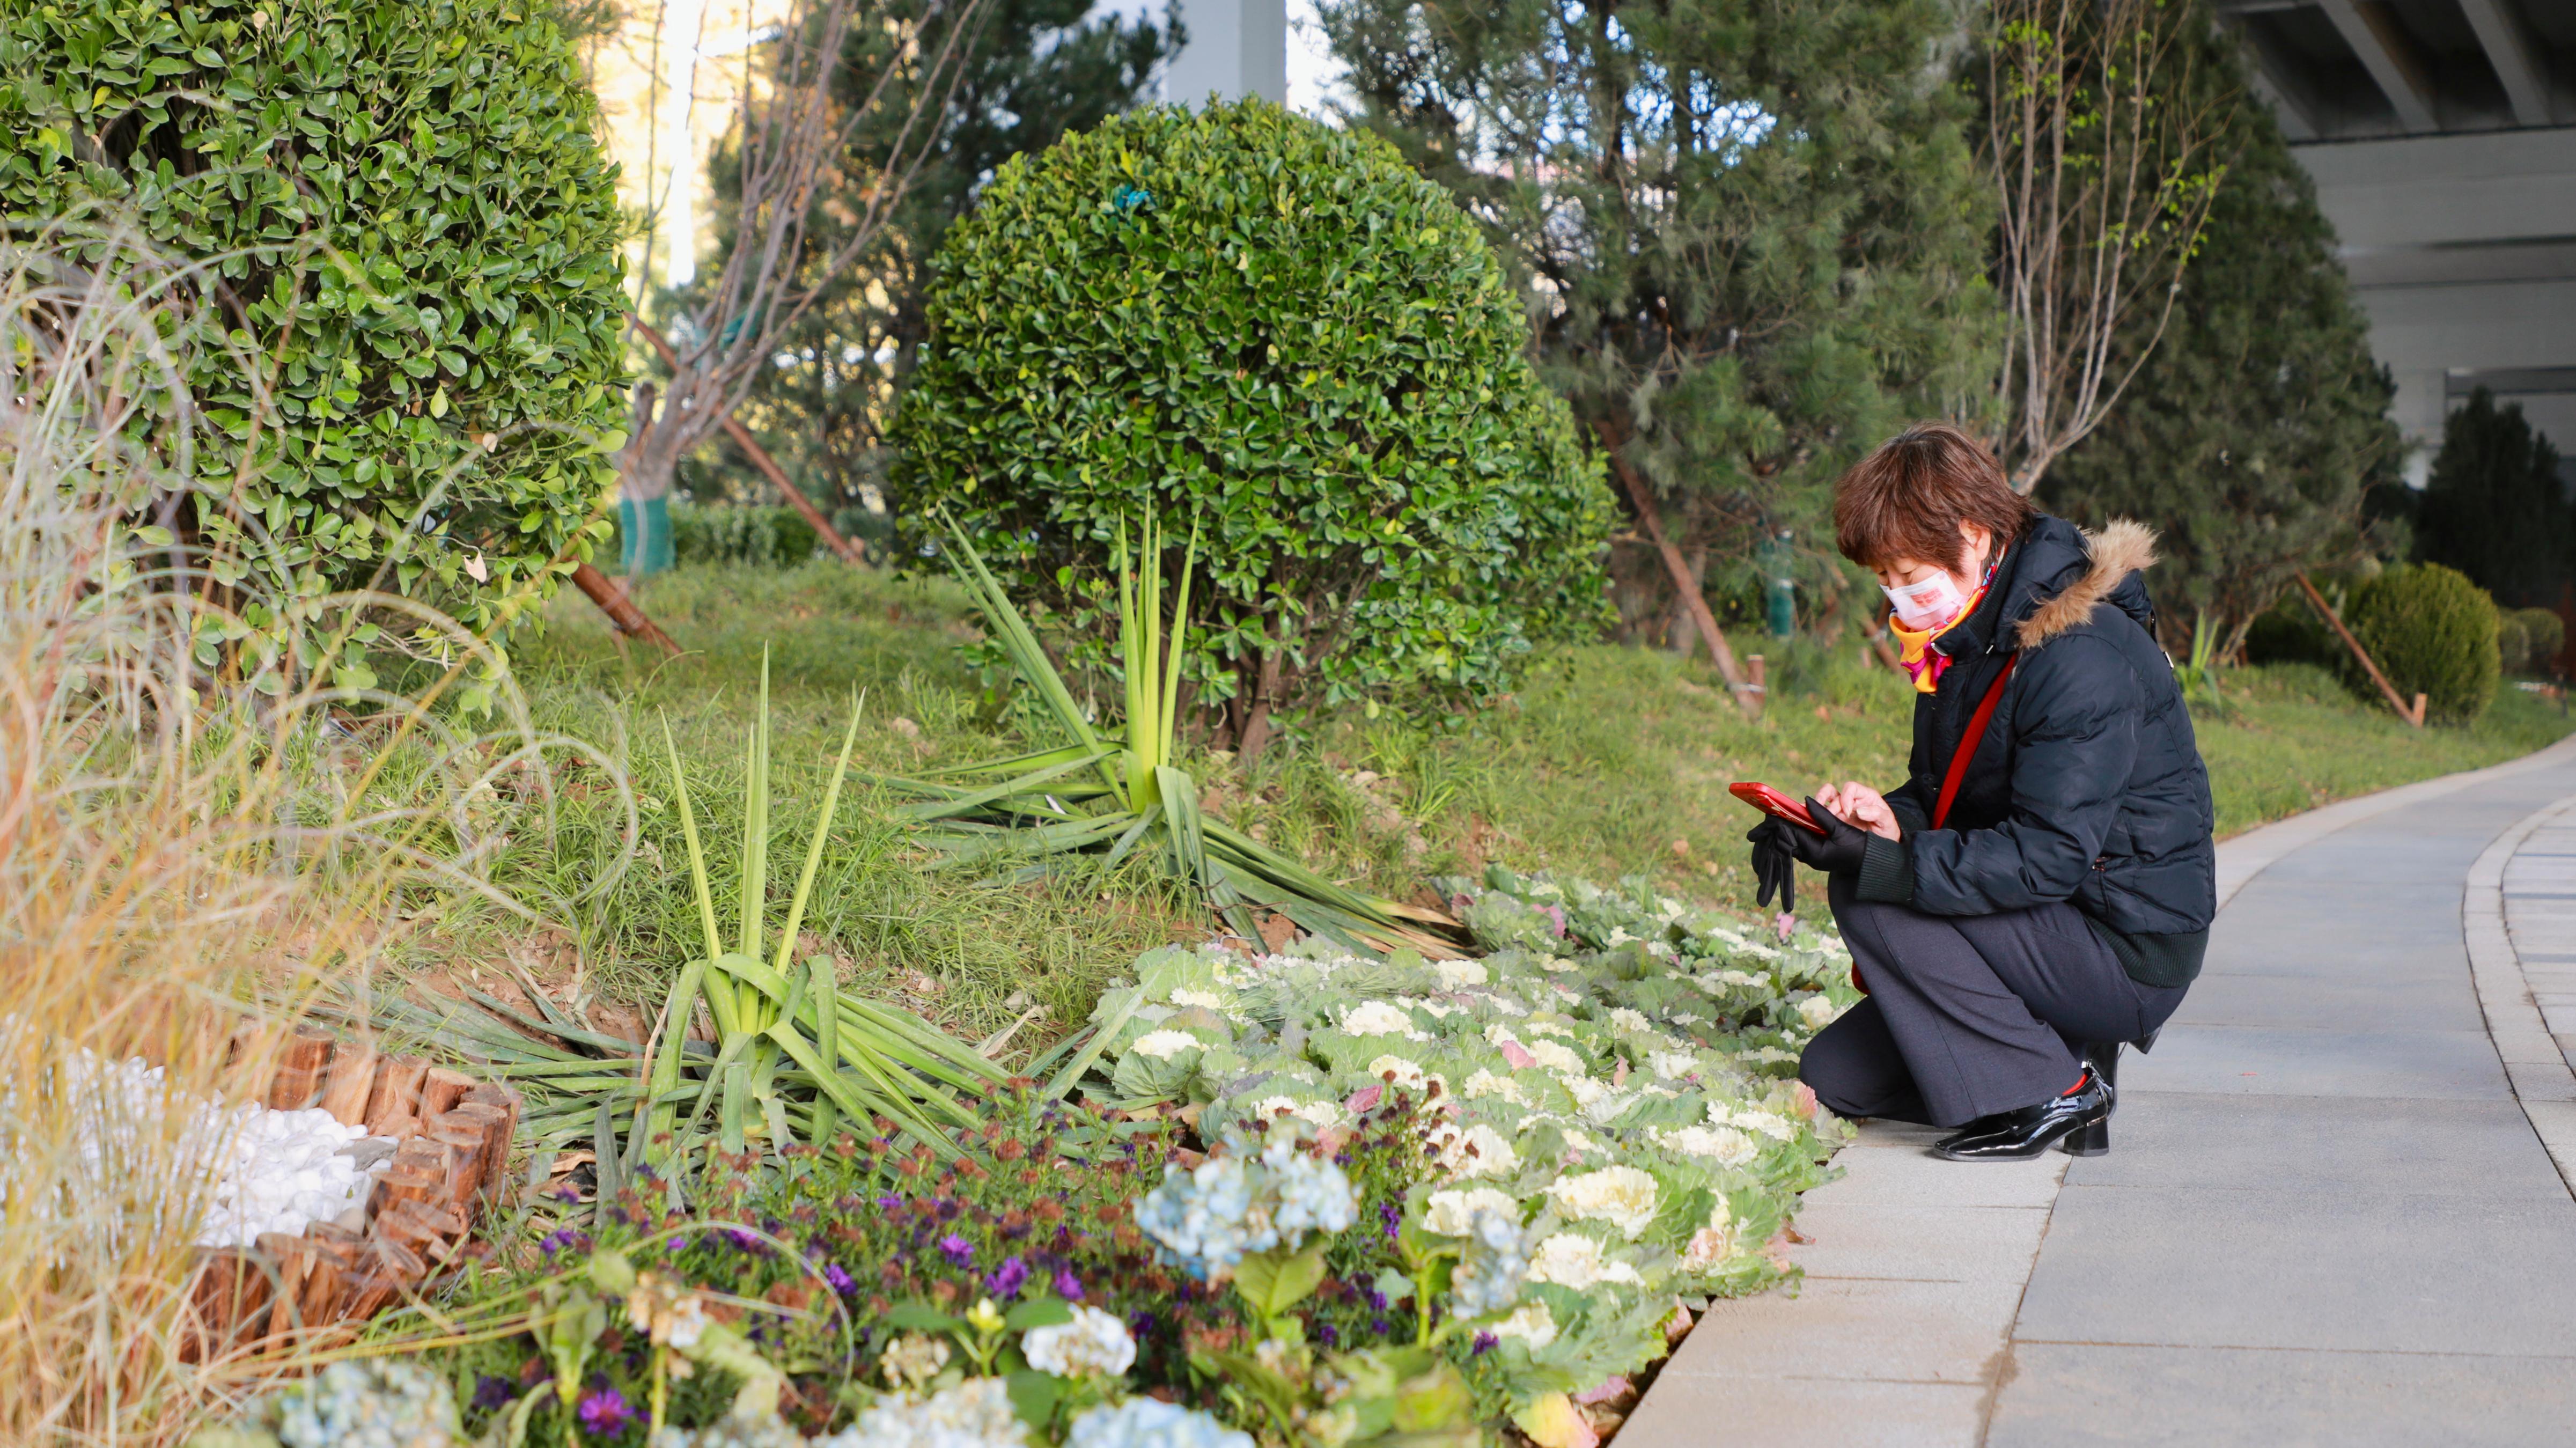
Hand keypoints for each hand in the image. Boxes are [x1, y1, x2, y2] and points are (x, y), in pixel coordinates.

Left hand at [1745, 798, 1872, 911]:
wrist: (1871, 863)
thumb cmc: (1859, 847)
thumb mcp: (1841, 828)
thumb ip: (1822, 815)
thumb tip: (1805, 800)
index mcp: (1814, 852)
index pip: (1792, 833)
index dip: (1782, 820)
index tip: (1772, 808)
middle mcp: (1811, 857)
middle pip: (1789, 838)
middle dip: (1781, 825)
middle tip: (1768, 812)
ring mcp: (1813, 858)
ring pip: (1795, 840)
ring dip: (1789, 828)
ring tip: (1777, 815)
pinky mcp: (1817, 855)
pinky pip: (1802, 842)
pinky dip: (1798, 832)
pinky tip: (1795, 822)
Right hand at [1816, 781, 1901, 841]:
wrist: (1882, 846)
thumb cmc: (1887, 830)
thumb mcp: (1887, 822)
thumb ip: (1877, 814)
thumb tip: (1860, 811)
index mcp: (1864, 796)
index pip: (1851, 788)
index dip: (1846, 797)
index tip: (1847, 812)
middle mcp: (1850, 800)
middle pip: (1832, 791)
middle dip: (1827, 802)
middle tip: (1828, 815)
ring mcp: (1841, 810)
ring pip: (1824, 799)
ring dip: (1817, 803)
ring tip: (1812, 813)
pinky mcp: (1834, 821)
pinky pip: (1821, 813)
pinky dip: (1813, 814)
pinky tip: (1808, 819)